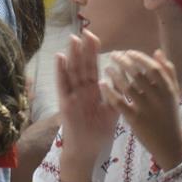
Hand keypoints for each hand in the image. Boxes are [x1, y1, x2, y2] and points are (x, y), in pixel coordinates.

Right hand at [55, 31, 118, 181]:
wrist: (86, 150)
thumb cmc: (98, 132)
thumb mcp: (112, 113)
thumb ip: (116, 97)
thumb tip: (121, 80)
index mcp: (93, 91)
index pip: (93, 67)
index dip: (94, 53)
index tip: (95, 38)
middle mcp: (81, 90)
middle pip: (82, 65)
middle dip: (84, 49)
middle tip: (85, 32)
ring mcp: (72, 94)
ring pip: (72, 71)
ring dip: (72, 55)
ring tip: (73, 39)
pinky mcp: (65, 102)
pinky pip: (63, 84)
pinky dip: (61, 71)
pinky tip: (60, 57)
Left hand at [101, 49, 181, 169]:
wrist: (170, 144)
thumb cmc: (170, 116)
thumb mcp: (174, 94)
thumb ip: (168, 72)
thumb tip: (157, 51)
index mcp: (168, 90)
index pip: (153, 68)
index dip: (139, 58)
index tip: (128, 52)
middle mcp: (158, 98)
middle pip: (138, 74)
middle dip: (124, 62)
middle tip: (114, 55)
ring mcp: (146, 109)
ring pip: (127, 87)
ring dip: (115, 74)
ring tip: (107, 68)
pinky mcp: (135, 120)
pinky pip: (119, 102)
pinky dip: (110, 91)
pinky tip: (102, 83)